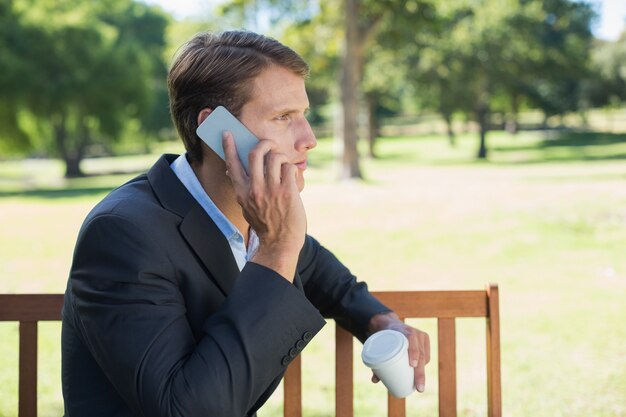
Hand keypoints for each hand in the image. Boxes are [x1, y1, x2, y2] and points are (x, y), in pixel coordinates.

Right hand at [223, 132, 305, 280]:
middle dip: (265, 143)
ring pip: (276, 157)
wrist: (280, 243)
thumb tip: (232, 170)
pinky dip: (293, 170)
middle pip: (256, 152)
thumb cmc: (265, 225)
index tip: (228, 133)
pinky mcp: (288, 191)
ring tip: (284, 168)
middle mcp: (254, 188)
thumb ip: (242, 189)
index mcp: (242, 192)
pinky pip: (290, 168)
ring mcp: (271, 190)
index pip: (232, 163)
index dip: (229, 146)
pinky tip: (293, 178)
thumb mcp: (247, 207)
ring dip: (282, 158)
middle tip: (270, 145)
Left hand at [368, 312, 430, 392]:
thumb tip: (374, 381)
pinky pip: (426, 354)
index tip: (412, 365)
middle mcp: (414, 332)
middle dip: (420, 372)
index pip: (411, 339)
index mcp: (402, 330)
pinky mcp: (424, 339)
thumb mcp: (379, 344)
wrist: (390, 323)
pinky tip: (421, 372)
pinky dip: (424, 364)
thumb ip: (376, 362)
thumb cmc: (384, 336)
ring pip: (424, 356)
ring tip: (419, 383)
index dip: (413, 352)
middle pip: (420, 354)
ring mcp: (421, 336)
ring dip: (422, 370)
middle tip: (419, 388)